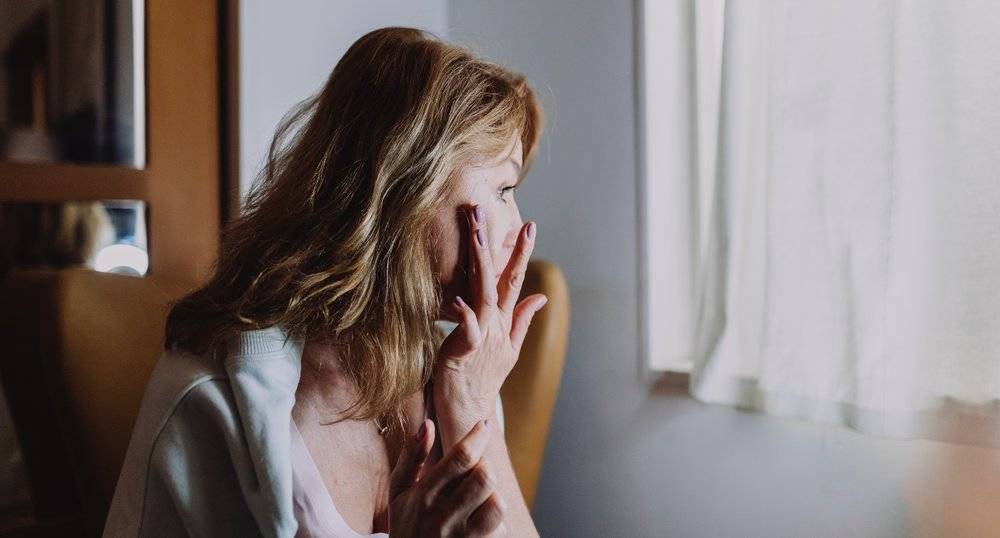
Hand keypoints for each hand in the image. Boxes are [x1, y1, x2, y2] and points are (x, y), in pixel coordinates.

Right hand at [389, 418, 505, 536]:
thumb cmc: (406, 526)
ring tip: (480, 498)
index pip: (459, 459)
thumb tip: (427, 424)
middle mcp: (441, 519)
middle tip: (477, 469)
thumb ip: (411, 457)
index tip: (483, 424)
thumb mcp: (399, 493)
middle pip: (484, 477)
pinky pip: (500, 530)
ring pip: (497, 505)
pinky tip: (480, 524)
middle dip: (486, 466)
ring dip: (493, 496)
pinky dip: (497, 524)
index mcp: (422, 497)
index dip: (476, 436)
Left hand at [434, 204, 547, 447]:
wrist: (471, 416)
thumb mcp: (507, 349)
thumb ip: (522, 320)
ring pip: (482, 293)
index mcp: (502, 323)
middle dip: (491, 243)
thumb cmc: (480, 381)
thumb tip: (541, 296)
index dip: (519, 252)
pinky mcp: (464, 354)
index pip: (512, 280)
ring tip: (473, 235)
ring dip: (479, 262)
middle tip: (482, 210)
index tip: (529, 224)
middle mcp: (494, 326)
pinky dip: (464, 316)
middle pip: (496, 278)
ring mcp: (482, 338)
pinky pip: (467, 331)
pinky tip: (460, 300)